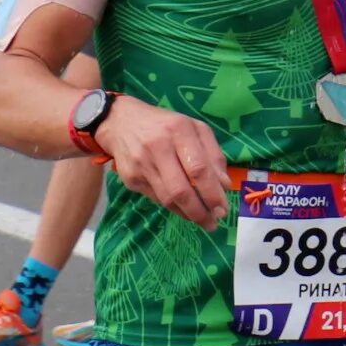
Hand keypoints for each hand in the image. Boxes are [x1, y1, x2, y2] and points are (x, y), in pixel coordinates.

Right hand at [94, 97, 229, 231]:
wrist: (121, 122)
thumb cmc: (166, 126)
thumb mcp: (194, 129)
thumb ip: (213, 154)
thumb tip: (224, 185)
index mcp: (179, 130)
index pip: (198, 169)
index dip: (212, 193)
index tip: (223, 209)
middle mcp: (158, 147)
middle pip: (180, 190)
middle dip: (200, 212)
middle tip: (213, 222)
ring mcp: (141, 165)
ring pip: (167, 199)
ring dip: (188, 214)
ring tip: (202, 220)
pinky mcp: (130, 178)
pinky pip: (156, 199)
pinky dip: (174, 208)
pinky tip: (184, 209)